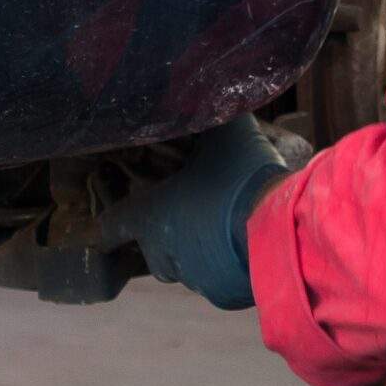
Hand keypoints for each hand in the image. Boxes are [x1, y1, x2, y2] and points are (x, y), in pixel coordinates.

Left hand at [99, 116, 288, 309]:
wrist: (282, 231)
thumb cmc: (243, 178)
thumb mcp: (228, 133)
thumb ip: (212, 115)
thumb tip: (210, 90)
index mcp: (154, 217)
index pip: (115, 223)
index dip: (109, 223)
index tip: (103, 227)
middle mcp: (167, 252)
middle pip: (154, 254)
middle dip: (164, 242)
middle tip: (186, 220)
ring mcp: (196, 278)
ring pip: (187, 270)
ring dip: (196, 254)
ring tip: (220, 233)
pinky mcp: (224, 296)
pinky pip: (218, 284)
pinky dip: (226, 270)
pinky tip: (244, 249)